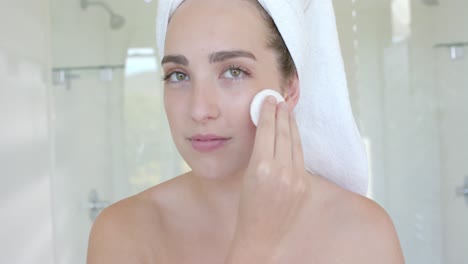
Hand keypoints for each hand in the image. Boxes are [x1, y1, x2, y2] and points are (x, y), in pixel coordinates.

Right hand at [227, 96, 310, 262]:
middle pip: (284, 134)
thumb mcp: (246, 176)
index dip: (268, 113)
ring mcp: (296, 179)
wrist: (261, 236)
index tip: (268, 99)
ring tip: (287, 112)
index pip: (268, 131)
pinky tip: (293, 134)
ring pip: (295, 143)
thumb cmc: (247, 208)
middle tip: (279, 100)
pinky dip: (295, 143)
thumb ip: (258, 153)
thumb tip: (266, 131)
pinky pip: (300, 157)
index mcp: (261, 168)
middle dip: (281, 114)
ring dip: (291, 126)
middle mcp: (281, 171)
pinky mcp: (304, 185)